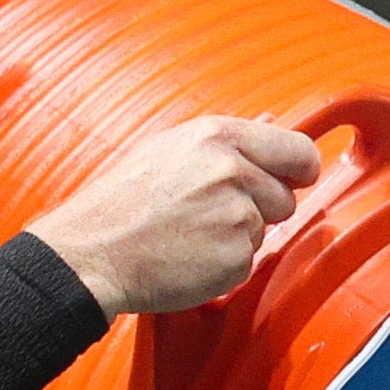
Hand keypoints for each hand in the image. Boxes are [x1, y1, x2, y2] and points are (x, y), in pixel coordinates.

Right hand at [30, 119, 323, 319]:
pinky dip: (223, 265)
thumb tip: (271, 124)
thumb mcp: (169, 149)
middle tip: (211, 214)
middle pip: (284, 198)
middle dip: (259, 209)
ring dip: (235, 237)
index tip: (295, 178)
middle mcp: (233, 172)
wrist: (90, 252)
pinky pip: (246, 263)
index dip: (299, 169)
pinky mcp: (234, 258)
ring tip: (189, 233)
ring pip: (263, 232)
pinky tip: (188, 256)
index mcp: (218, 137)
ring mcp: (237, 217)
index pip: (297, 151)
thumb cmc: (121, 203)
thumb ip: (226, 142)